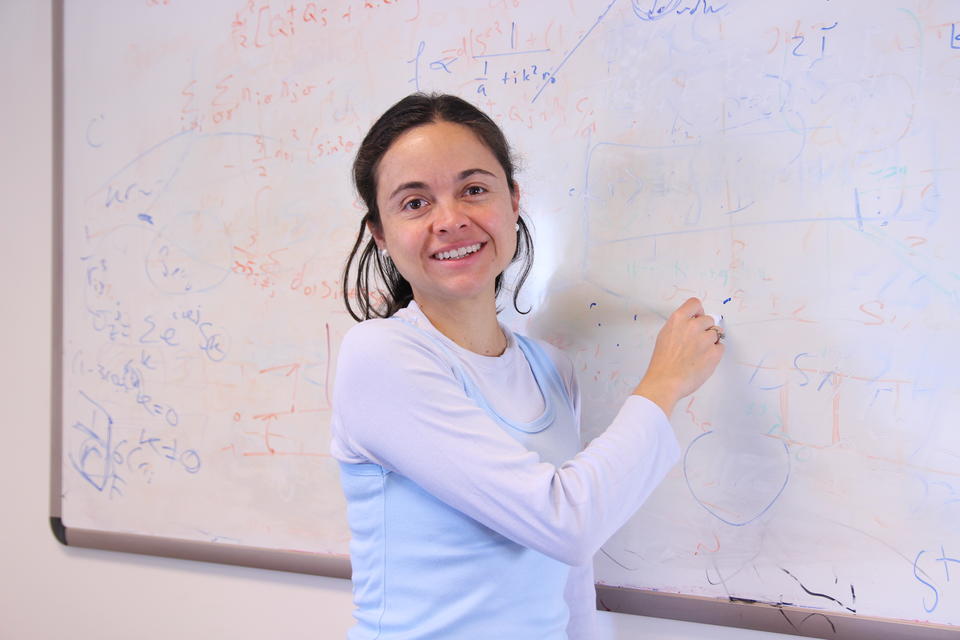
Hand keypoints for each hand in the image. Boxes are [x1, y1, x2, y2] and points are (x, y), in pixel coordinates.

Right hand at [633, 297, 723, 415]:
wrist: (666, 382)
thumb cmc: (662, 363)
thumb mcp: (664, 336)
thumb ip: (679, 326)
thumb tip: (692, 322)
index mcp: (678, 319)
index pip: (695, 304)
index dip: (698, 312)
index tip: (697, 319)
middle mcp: (693, 326)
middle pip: (708, 319)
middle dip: (704, 329)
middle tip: (696, 343)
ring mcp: (705, 339)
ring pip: (716, 333)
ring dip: (710, 342)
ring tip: (698, 354)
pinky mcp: (715, 353)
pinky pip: (721, 347)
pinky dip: (715, 353)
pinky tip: (703, 360)